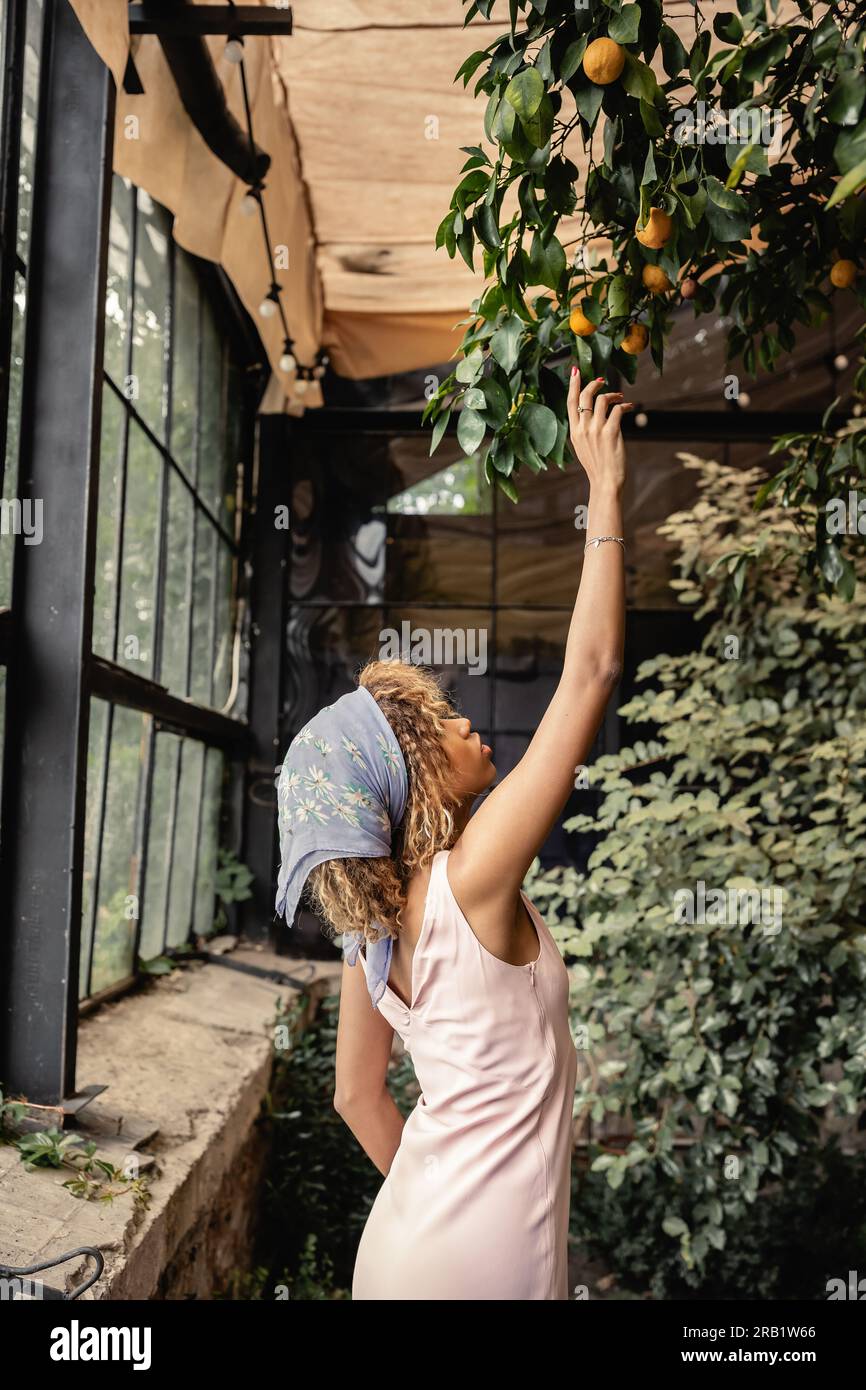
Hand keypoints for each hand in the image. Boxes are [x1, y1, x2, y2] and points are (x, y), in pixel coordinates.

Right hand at [566, 366, 632, 492]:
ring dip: (613, 394)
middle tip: (602, 381)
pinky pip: (618, 409)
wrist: (605, 482)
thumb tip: (589, 414)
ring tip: (619, 397)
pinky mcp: (612, 432)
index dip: (572, 384)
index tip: (575, 370)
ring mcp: (597, 429)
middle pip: (585, 396)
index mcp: (574, 432)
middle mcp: (583, 428)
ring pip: (602, 400)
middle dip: (594, 384)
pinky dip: (625, 405)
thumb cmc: (597, 466)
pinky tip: (629, 407)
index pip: (570, 402)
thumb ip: (582, 430)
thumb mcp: (582, 447)